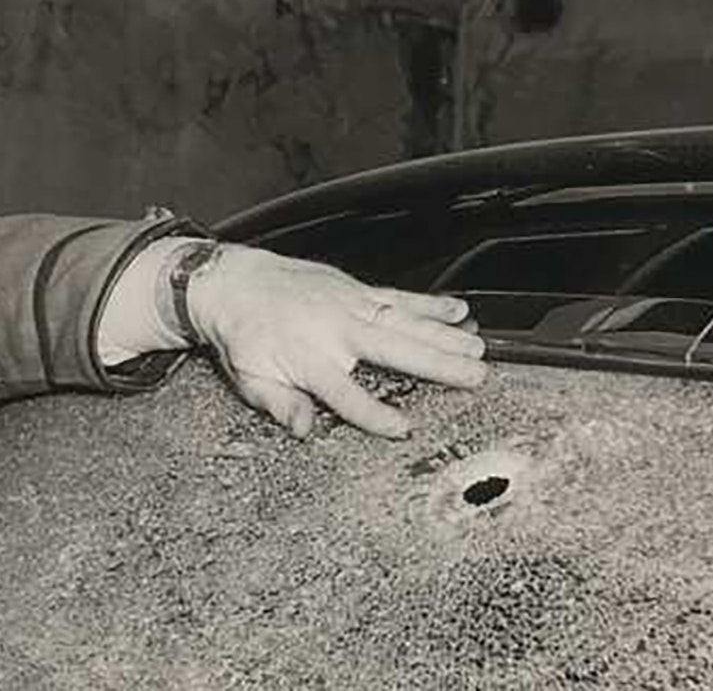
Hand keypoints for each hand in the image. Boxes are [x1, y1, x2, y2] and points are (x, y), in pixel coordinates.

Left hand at [187, 246, 486, 438]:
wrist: (234, 283)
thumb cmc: (243, 333)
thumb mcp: (250, 378)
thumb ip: (279, 404)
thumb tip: (303, 428)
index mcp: (310, 360)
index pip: (348, 394)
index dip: (375, 414)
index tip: (403, 429)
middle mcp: (336, 331)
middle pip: (395, 351)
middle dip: (437, 364)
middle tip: (475, 377)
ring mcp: (350, 307)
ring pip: (405, 321)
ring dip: (445, 335)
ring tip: (478, 349)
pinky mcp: (355, 290)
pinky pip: (398, 297)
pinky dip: (430, 303)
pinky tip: (459, 310)